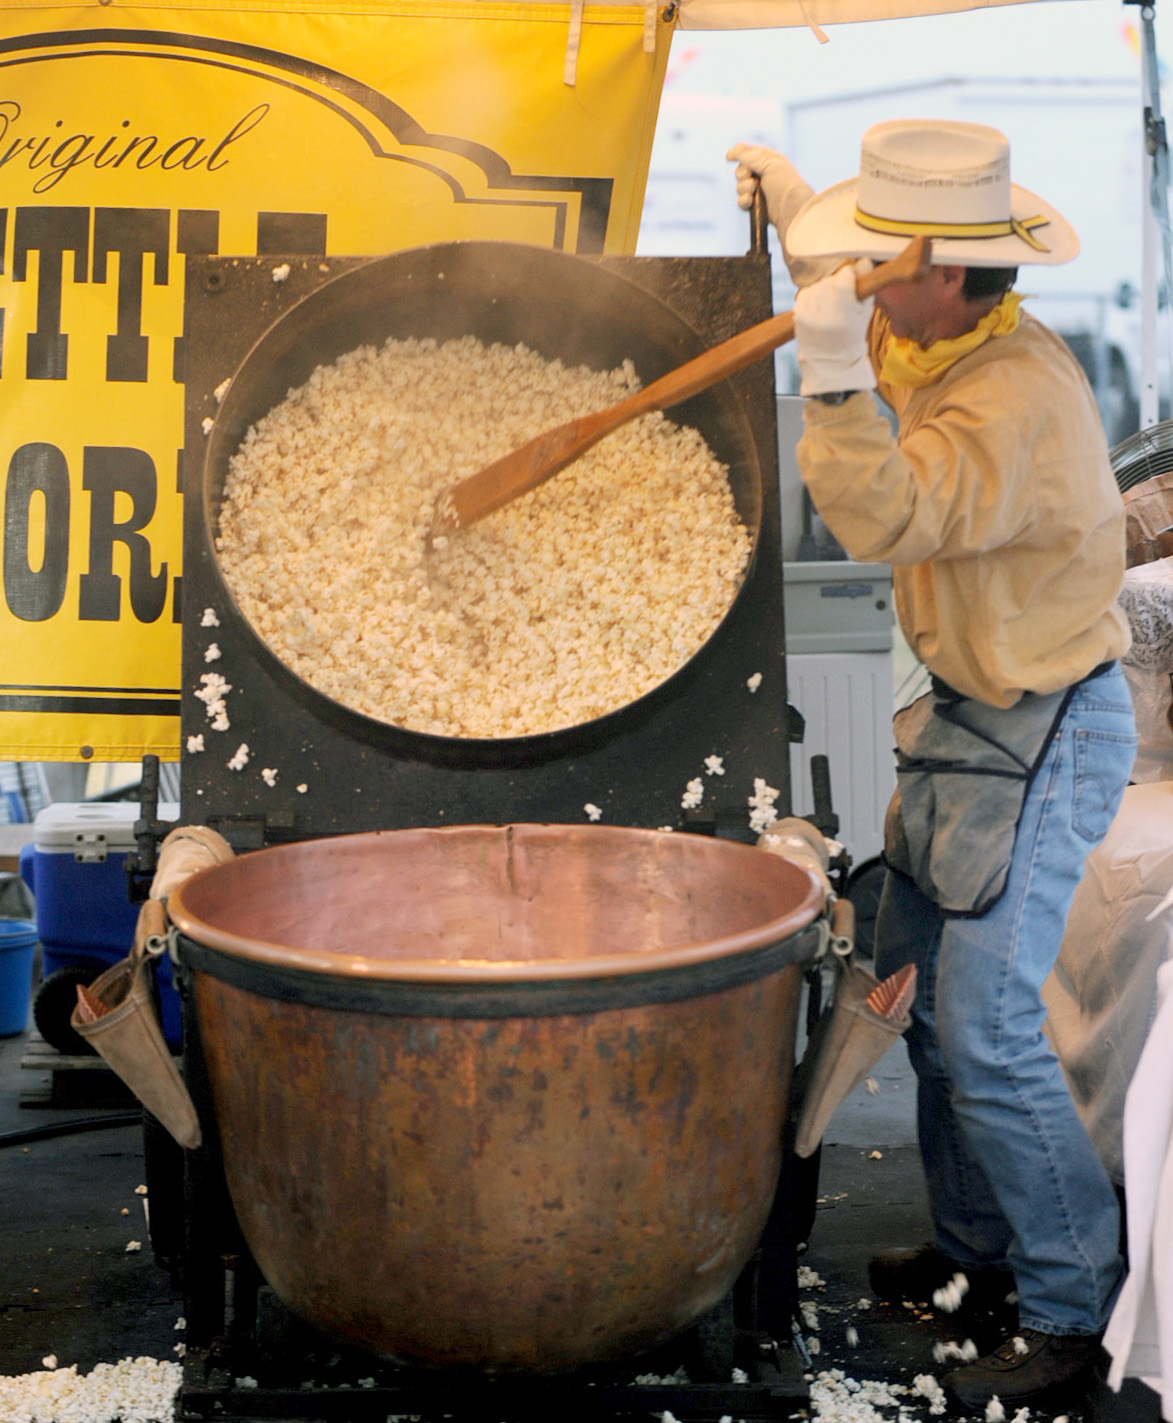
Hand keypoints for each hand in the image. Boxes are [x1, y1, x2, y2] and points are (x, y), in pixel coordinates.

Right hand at [726, 142, 813, 239]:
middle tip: (751, 176)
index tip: (729, 156)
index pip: (749, 154)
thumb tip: (732, 150)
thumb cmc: (784, 183)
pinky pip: (741, 201)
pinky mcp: (755, 206)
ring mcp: (759, 191)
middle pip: (740, 170)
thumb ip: (748, 155)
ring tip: (754, 190)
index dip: (739, 154)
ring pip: (739, 186)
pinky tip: (751, 201)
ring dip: (744, 187)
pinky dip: (744, 200)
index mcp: (769, 161)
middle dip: (742, 173)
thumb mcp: (768, 162)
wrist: (791, 209)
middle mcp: (763, 175)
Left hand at [794, 261, 877, 397]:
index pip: (844, 277)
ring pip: (818, 285)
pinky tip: (820, 307)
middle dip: (838, 284)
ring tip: (831, 306)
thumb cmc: (851, 334)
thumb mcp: (865, 312)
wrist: (830, 361)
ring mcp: (808, 315)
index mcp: (844, 315)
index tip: (853, 279)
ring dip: (825, 290)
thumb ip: (866, 285)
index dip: (850, 274)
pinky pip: (806, 293)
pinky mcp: (797, 316)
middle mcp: (824, 315)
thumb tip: (863, 260)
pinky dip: (814, 296)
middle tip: (843, 299)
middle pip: (831, 280)